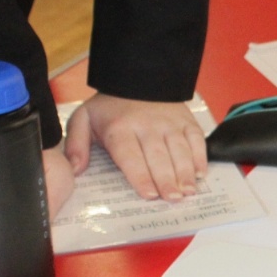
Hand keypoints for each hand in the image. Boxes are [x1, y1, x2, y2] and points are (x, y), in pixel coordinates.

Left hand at [64, 93, 207, 201]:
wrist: (138, 78)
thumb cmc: (110, 107)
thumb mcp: (84, 119)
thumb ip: (76, 144)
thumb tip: (75, 169)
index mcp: (120, 128)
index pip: (131, 156)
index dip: (141, 176)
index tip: (148, 195)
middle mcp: (147, 125)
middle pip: (159, 157)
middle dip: (167, 180)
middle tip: (173, 199)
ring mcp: (170, 123)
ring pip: (180, 150)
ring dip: (186, 172)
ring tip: (188, 192)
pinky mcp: (186, 121)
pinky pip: (196, 140)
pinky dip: (200, 157)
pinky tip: (200, 174)